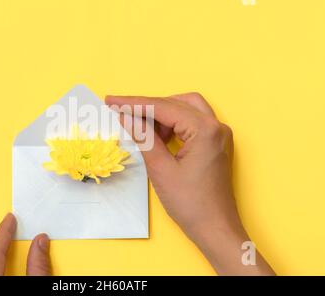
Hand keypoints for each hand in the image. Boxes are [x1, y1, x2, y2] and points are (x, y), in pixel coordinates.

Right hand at [106, 93, 274, 274]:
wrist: (215, 229)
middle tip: (123, 113)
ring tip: (141, 130)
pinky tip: (157, 137)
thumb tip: (126, 116)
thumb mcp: (161, 168)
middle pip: (176, 103)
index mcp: (205, 129)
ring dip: (161, 115)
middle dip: (148, 107)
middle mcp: (216, 126)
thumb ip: (143, 137)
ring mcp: (218, 134)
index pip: (163, 107)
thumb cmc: (190, 203)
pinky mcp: (215, 143)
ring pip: (185, 110)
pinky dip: (172, 125)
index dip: (134, 104)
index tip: (111, 101)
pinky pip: (191, 123)